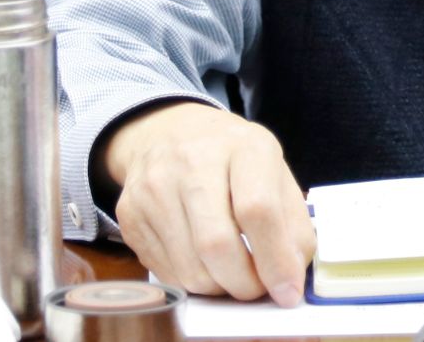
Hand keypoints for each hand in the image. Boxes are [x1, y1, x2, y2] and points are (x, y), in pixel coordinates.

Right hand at [102, 102, 314, 301]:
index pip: (258, 209)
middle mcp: (193, 161)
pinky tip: (204, 262)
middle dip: (245, 283)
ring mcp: (155, 188)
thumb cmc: (232, 158)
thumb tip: (291, 277)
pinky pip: (167, 273)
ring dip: (220, 287)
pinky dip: (193, 282)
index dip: (276, 260)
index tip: (288, 290)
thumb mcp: (274, 171)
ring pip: (190, 269)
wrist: (169, 133)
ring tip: (233, 273)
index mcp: (243, 146)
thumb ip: (293, 222)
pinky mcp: (130, 215)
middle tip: (258, 289)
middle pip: (218, 245)